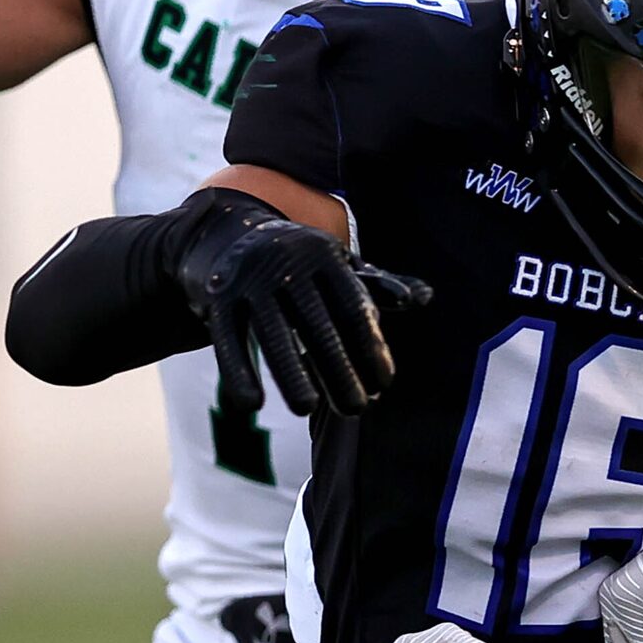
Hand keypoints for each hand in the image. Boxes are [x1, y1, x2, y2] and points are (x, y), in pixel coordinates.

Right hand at [175, 192, 430, 417]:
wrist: (226, 234)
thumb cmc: (298, 264)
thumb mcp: (337, 267)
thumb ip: (378, 287)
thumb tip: (425, 297)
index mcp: (324, 255)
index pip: (354, 309)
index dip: (371, 349)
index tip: (383, 385)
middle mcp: (287, 262)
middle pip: (318, 326)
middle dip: (339, 371)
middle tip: (356, 409)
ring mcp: (249, 278)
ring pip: (273, 334)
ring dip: (291, 375)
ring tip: (308, 408)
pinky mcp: (216, 296)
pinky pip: (229, 340)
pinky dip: (239, 372)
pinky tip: (252, 405)